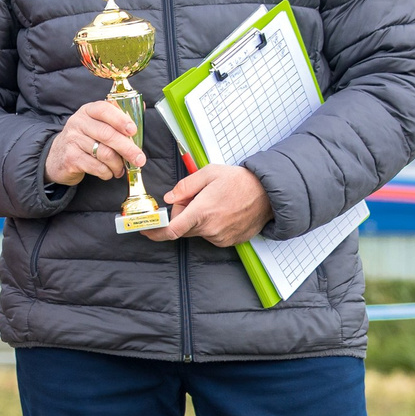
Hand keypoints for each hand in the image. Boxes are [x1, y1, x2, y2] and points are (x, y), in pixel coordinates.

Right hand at [43, 99, 145, 186]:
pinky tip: (109, 172)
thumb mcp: (96, 124)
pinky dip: (107, 172)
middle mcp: (78, 123)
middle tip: (139, 159)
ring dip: (118, 164)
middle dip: (127, 148)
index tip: (133, 130)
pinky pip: (96, 167)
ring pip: (104, 153)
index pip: (104, 109)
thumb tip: (140, 107)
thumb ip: (116, 117)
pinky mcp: (70, 158)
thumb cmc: (84, 139)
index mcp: (87, 111)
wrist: (56, 157)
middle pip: (107, 134)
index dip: (121, 119)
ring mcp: (72, 141)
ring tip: (121, 168)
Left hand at [148, 164, 273, 248]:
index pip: (172, 230)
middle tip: (192, 199)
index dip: (155, 232)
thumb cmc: (240, 181)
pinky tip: (223, 211)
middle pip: (182, 229)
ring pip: (197, 232)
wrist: (269, 194)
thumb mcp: (210, 173)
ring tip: (214, 202)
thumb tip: (169, 197)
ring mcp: (220, 238)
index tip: (145, 230)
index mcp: (202, 212)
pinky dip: (210, 225)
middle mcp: (210, 229)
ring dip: (197, 220)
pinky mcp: (229, 242)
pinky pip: (211, 236)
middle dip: (181, 216)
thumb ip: (186, 186)